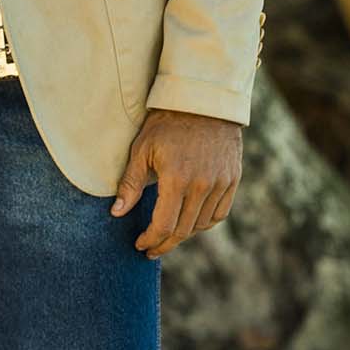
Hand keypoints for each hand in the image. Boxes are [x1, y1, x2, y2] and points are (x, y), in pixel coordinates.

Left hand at [111, 109, 243, 256]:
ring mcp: (221, 183)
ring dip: (183, 234)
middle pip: (183, 230)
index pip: (164, 225)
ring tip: (168, 235)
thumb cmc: (166, 123)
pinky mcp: (233, 179)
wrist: (204, 101)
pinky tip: (191, 223)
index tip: (141, 245)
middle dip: (164, 243)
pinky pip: (220, 213)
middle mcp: (202, 184)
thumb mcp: (142, 149)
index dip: (151, 240)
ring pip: (202, 224)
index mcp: (177, 179)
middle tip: (151, 248)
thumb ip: (130, 184)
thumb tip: (117, 213)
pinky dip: (204, 223)